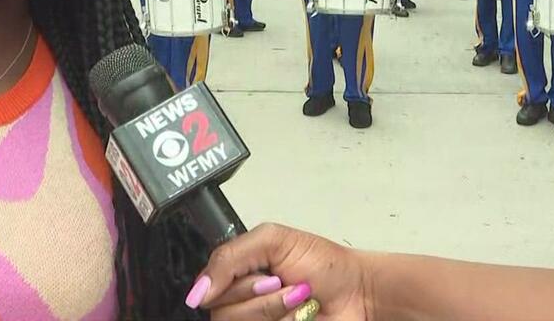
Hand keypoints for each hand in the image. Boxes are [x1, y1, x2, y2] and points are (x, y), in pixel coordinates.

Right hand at [189, 223, 368, 320]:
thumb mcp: (272, 240)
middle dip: (259, 298)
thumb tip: (196, 293)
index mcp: (235, 277)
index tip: (263, 276)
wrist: (356, 290)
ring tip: (299, 299)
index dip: (229, 284)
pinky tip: (304, 317)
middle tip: (283, 283)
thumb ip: (229, 257)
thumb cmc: (321, 263)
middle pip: (222, 314)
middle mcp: (240, 305)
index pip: (206, 290)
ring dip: (277, 311)